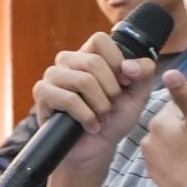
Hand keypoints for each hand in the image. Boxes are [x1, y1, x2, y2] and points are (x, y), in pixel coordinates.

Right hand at [29, 32, 150, 168]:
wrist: (98, 146)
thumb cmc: (116, 117)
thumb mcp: (138, 94)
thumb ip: (144, 73)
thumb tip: (128, 66)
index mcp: (89, 54)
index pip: (100, 39)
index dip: (117, 62)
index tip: (123, 83)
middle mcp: (68, 60)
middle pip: (94, 62)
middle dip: (111, 90)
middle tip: (111, 105)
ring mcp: (52, 76)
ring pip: (83, 81)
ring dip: (100, 105)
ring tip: (101, 116)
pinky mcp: (43, 94)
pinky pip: (69, 100)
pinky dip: (87, 116)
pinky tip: (90, 125)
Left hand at [142, 73, 186, 186]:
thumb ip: (184, 96)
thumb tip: (169, 71)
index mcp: (158, 121)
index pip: (178, 105)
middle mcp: (148, 137)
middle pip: (173, 124)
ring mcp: (150, 159)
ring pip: (171, 142)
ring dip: (184, 146)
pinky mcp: (155, 175)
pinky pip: (169, 160)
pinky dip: (180, 162)